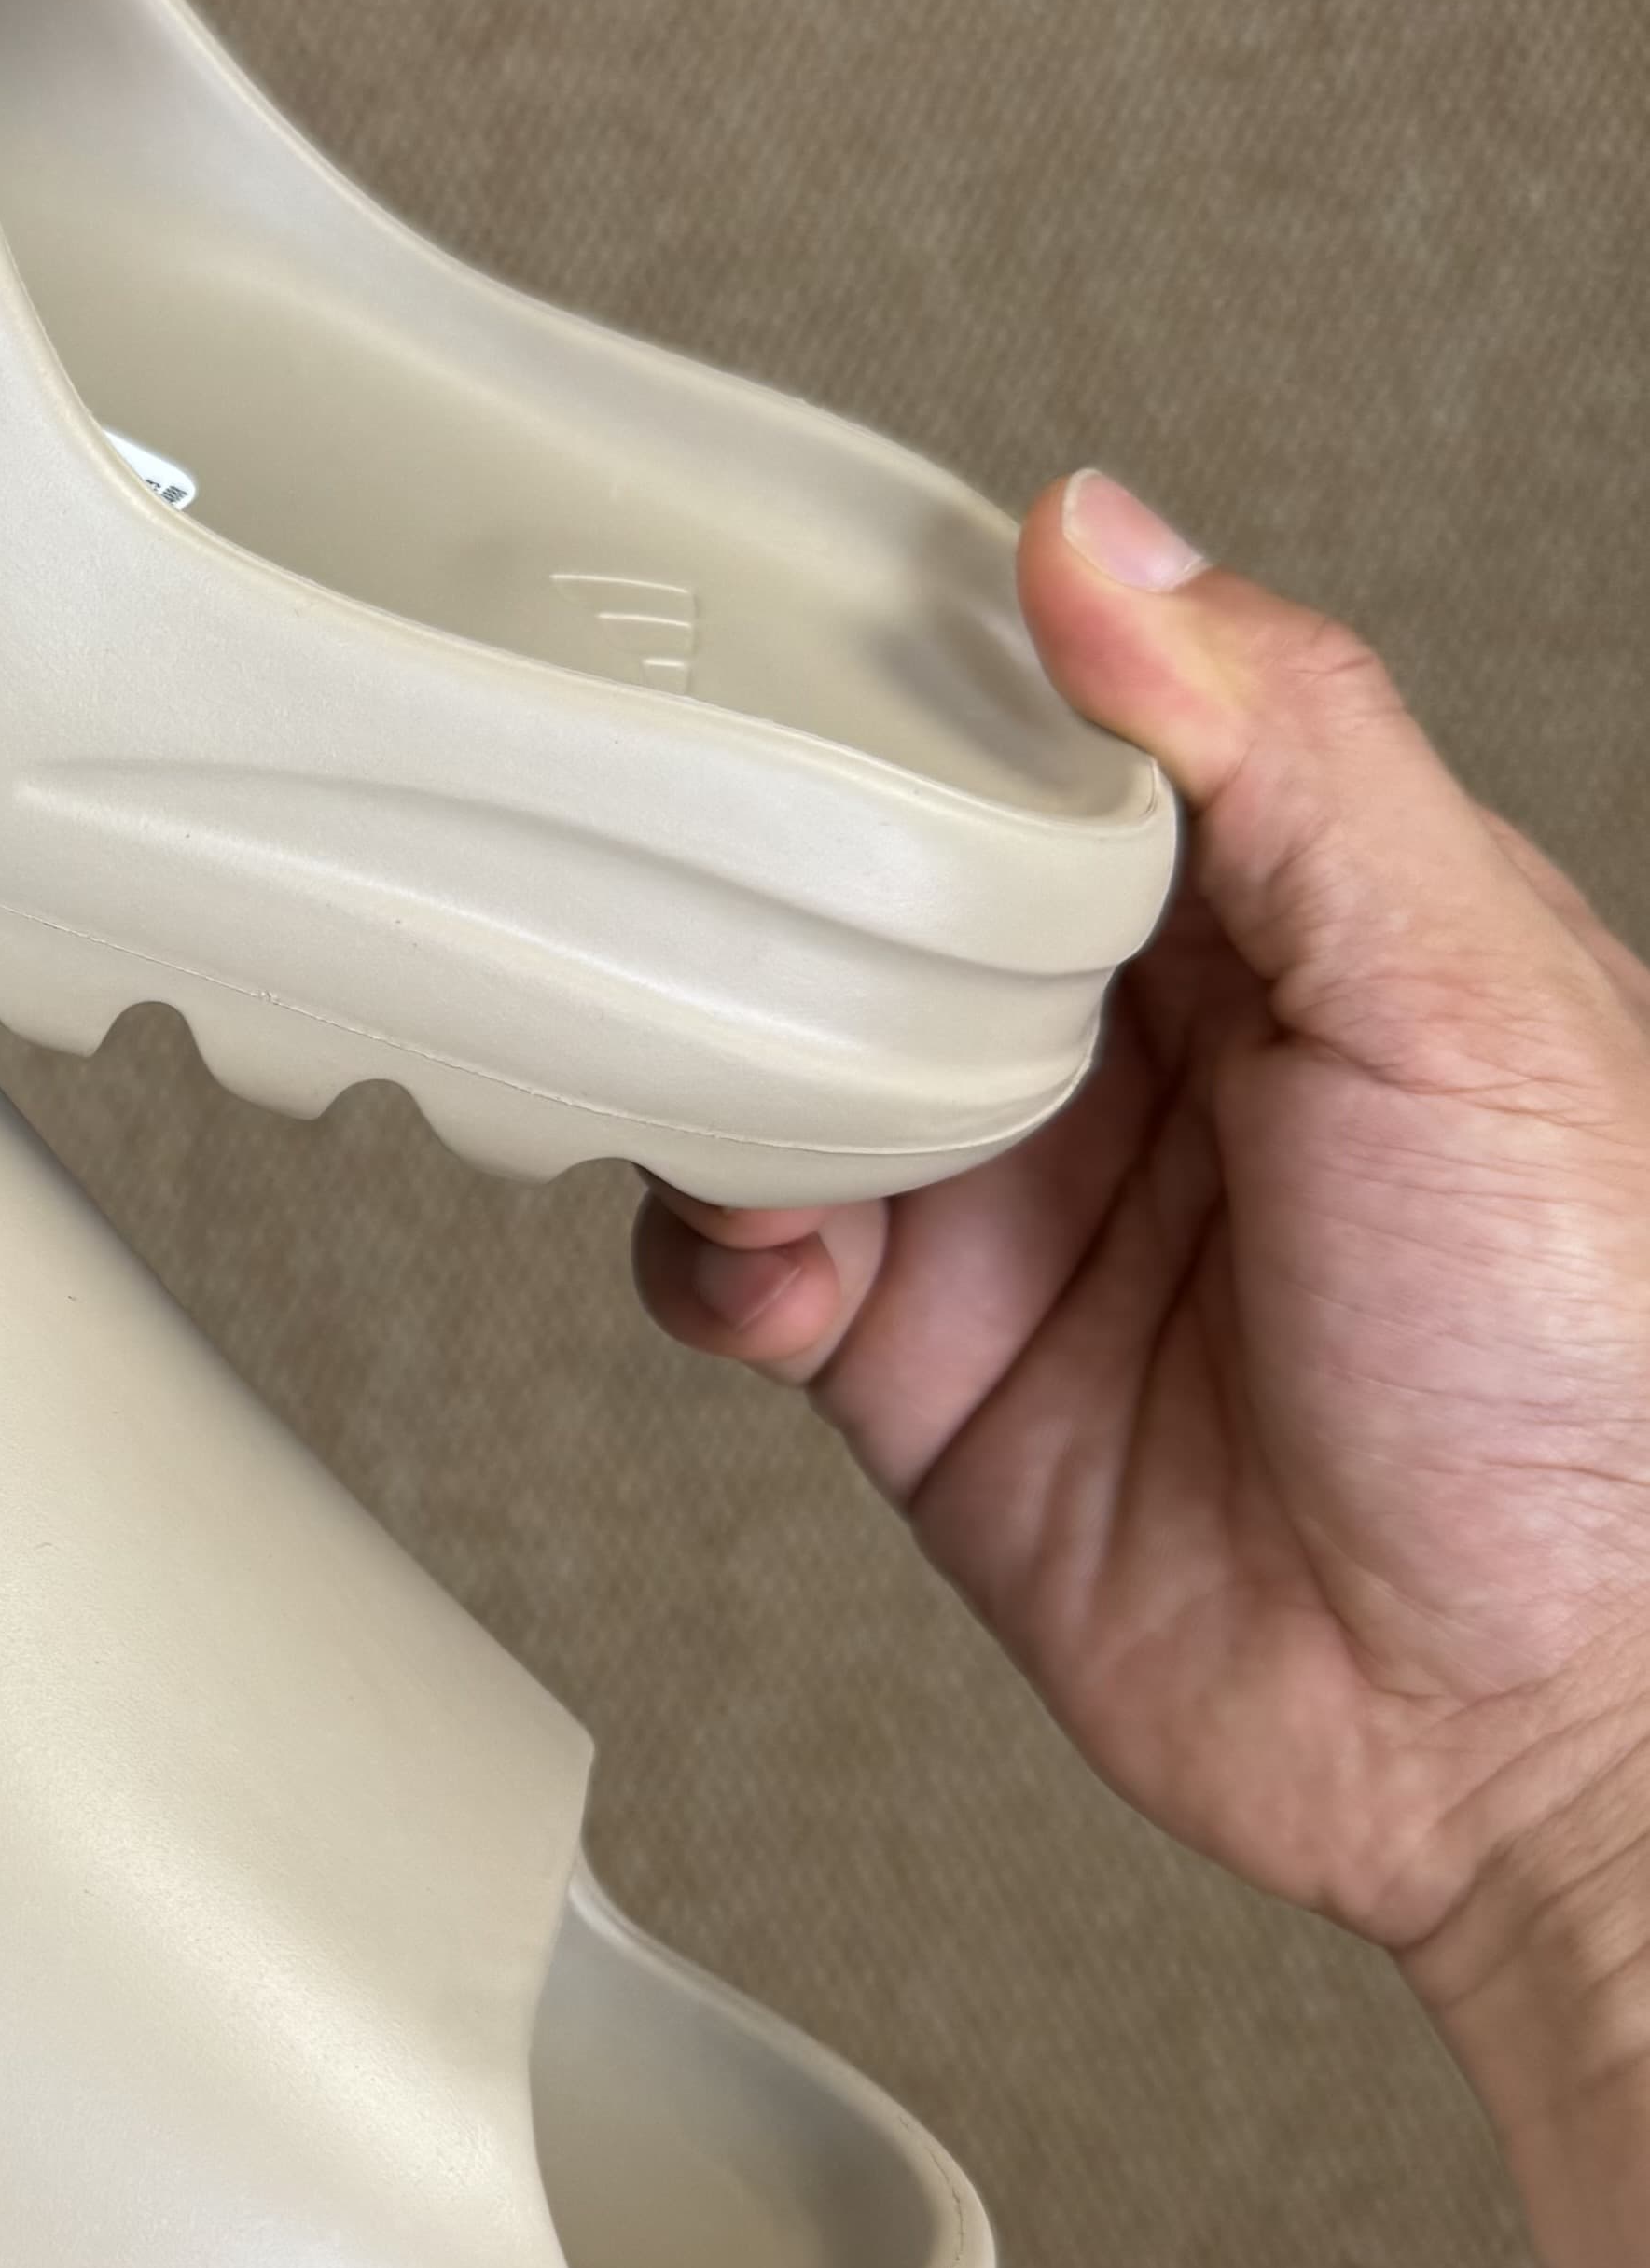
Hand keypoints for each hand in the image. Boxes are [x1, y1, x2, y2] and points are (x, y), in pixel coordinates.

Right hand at [636, 470, 1649, 2267]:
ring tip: (748, 1100)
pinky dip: (710, 1247)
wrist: (1511, 1727)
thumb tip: (1107, 541)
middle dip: (771, 869)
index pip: (1059, 721)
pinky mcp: (909, 1356)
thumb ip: (1289, 757)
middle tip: (704, 859)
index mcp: (1277, 909)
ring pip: (768, 1053)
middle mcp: (1127, 1040)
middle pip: (876, 881)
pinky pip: (736, 1254)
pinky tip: (782, 1271)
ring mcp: (1004, 1195)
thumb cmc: (1582, 1374)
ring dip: (712, 1060)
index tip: (795, 626)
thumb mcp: (1466, 997)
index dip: (927, 669)